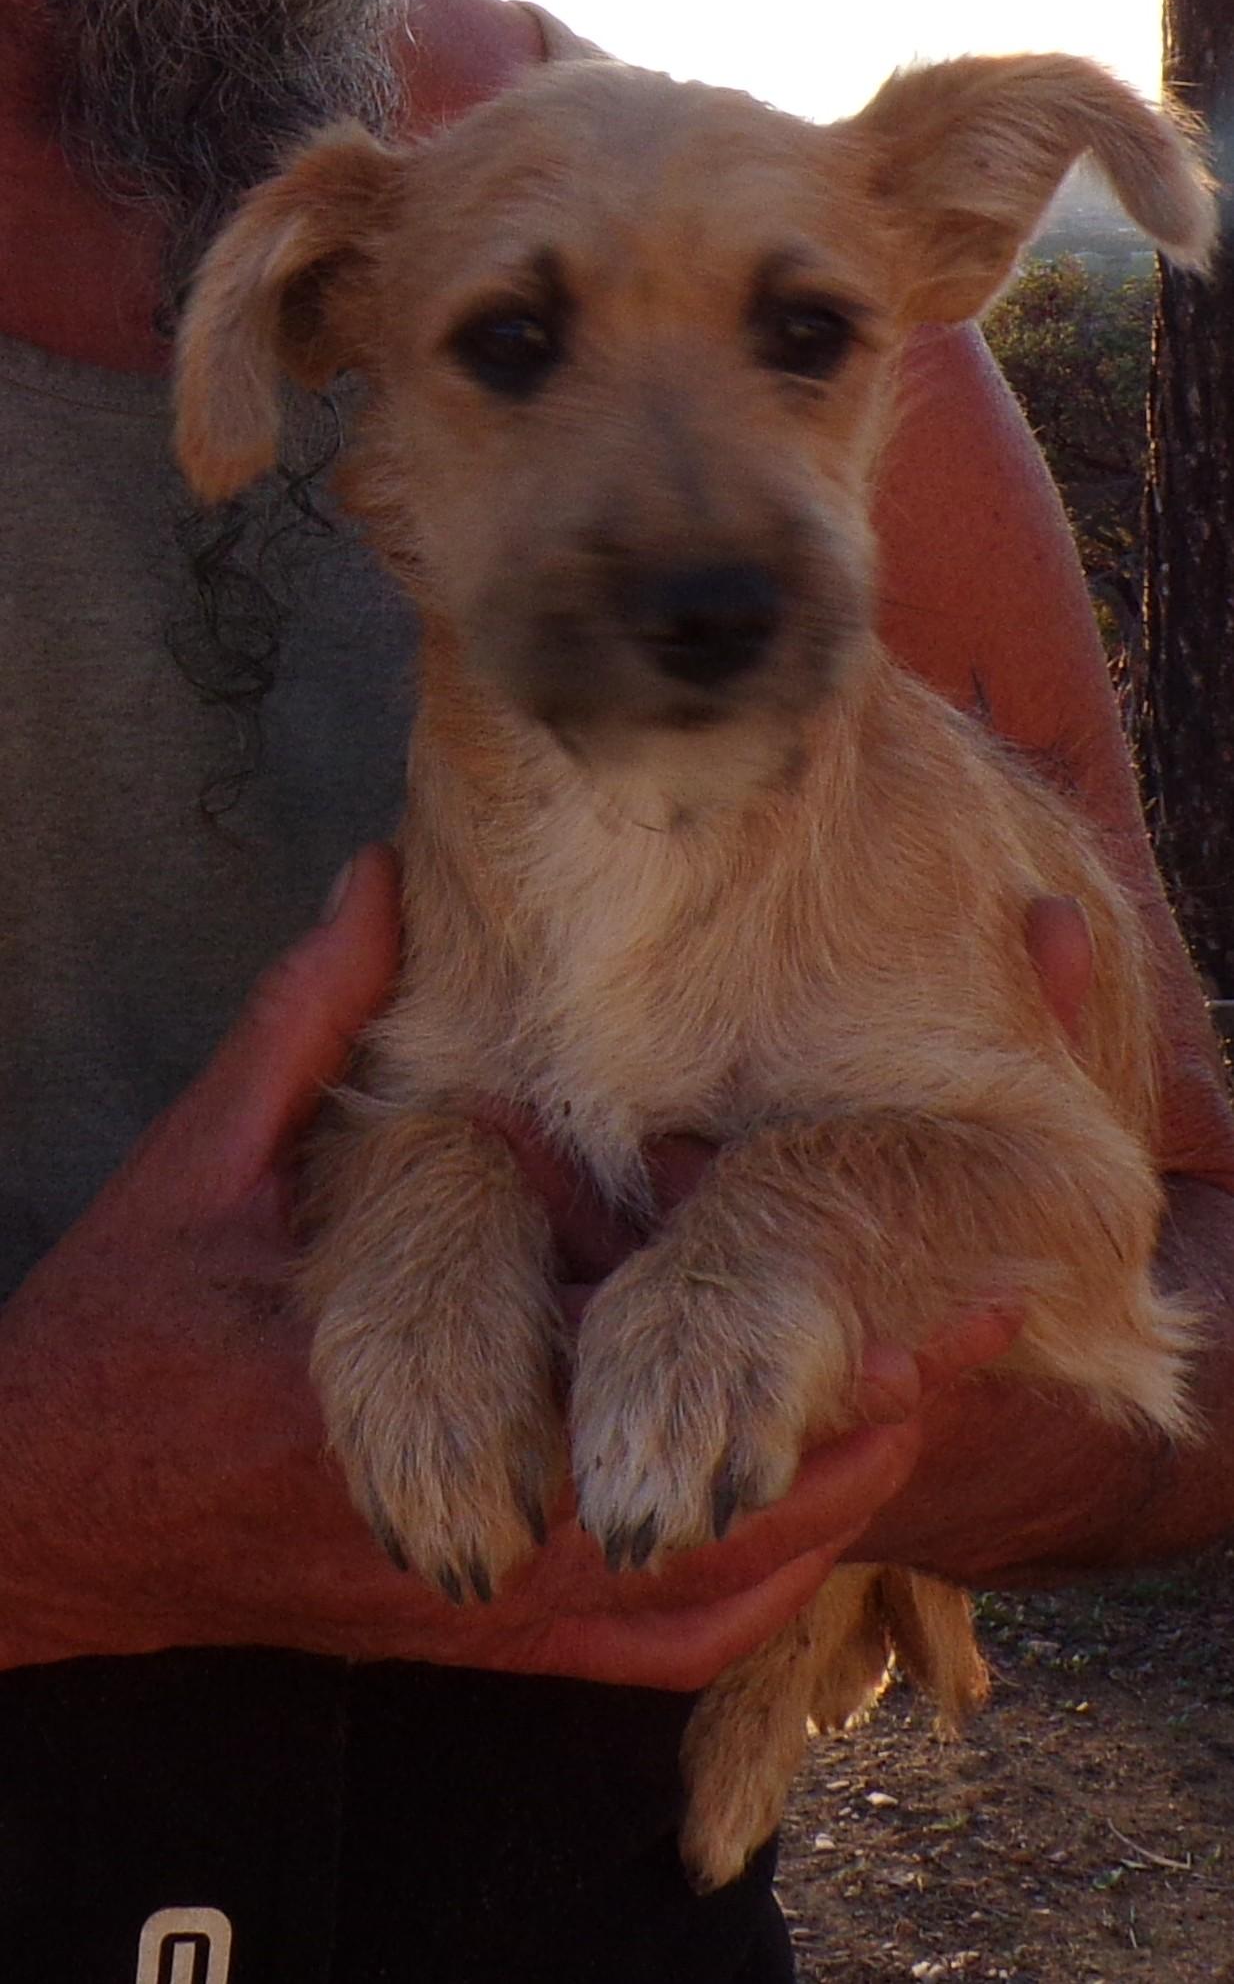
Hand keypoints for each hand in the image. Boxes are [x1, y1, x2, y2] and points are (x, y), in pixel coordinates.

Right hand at [0, 848, 984, 1689]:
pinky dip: (754, 1594)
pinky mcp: (483, 1639)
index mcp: (396, 1381)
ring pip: (706, 1586)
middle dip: (844, 1408)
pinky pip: (653, 1652)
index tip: (872, 1256)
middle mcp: (463, 1520)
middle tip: (971, 1324)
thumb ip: (306, 1025)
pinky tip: (820, 1524)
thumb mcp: (203, 1162)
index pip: (610, 1367)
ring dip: (827, 1499)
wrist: (59, 1509)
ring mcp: (480, 1604)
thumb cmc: (126, 1330)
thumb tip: (386, 881)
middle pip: (706, 1494)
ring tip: (930, 1398)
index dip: (761, 1324)